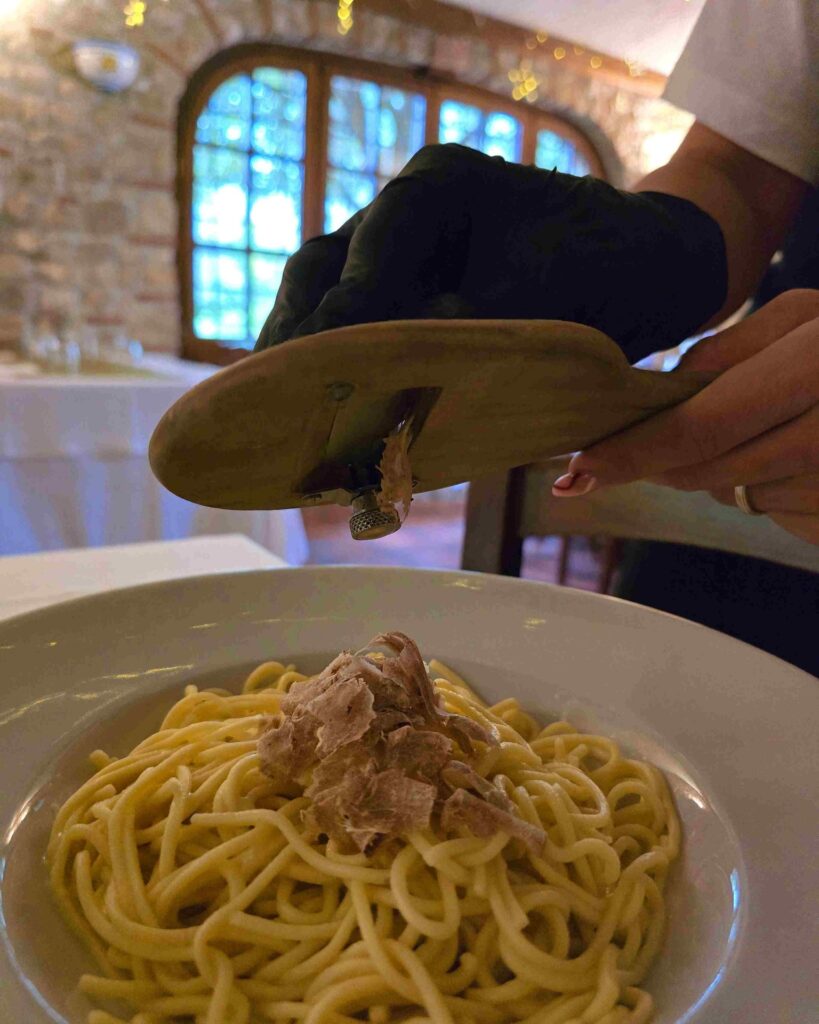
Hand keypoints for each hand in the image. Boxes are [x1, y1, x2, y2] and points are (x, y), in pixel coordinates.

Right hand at [256, 144, 725, 363]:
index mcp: (438, 187)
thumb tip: (388, 372)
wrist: (650, 270)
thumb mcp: (541, 293)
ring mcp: (403, 249)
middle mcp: (407, 212)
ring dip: (305, 350)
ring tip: (280, 405)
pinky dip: (339, 360)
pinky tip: (322, 400)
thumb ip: (461, 324)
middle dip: (297, 334)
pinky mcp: (410, 288)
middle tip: (271, 394)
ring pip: (326, 293)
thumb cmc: (608, 266)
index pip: (364, 255)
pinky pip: (356, 320)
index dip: (334, 318)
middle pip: (322, 268)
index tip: (309, 370)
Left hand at [553, 289, 818, 544]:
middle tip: (653, 446)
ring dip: (727, 475)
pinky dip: (772, 493)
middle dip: (667, 465)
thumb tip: (658, 397)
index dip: (632, 453)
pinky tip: (804, 459)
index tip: (578, 471)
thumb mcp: (803, 319)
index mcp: (817, 360)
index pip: (700, 424)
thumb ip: (728, 353)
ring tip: (770, 431)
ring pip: (742, 497)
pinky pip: (782, 516)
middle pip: (711, 471)